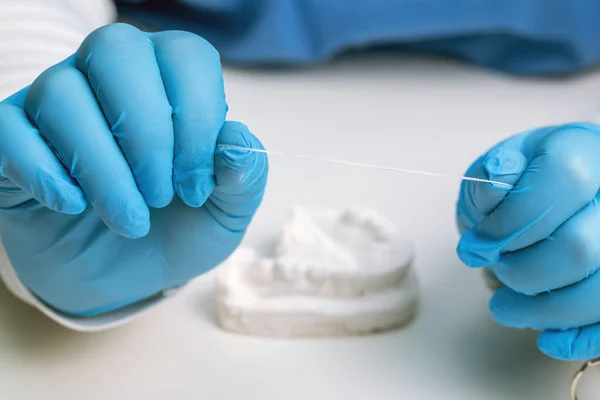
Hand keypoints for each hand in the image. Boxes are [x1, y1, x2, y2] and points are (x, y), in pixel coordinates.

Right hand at [0, 23, 267, 315]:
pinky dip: (44, 171)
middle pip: (116, 51)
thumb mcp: (225, 213)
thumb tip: (236, 140)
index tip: (198, 187)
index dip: (197, 120)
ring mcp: (55, 103)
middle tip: (162, 198)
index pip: (185, 55)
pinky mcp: (14, 139)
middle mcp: (110, 76)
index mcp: (171, 80)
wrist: (124, 276)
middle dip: (147, 135)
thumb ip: (243, 177)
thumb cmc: (177, 230)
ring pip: (62, 93)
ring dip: (103, 168)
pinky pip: (9, 129)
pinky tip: (73, 205)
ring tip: (129, 221)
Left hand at [456, 122, 599, 360]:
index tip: (476, 245)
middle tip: (494, 273)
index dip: (512, 222)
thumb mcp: (496, 170)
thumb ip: (493, 179)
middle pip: (581, 247)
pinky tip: (549, 340)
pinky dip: (581, 336)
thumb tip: (498, 181)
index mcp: (583, 151)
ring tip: (506, 309)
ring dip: (545, 310)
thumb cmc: (522, 183)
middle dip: (524, 271)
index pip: (562, 182)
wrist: (555, 195)